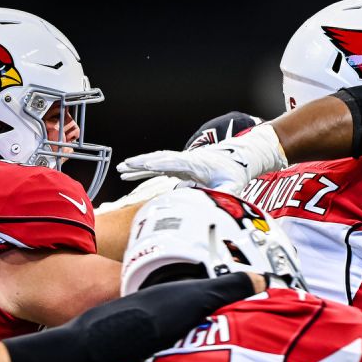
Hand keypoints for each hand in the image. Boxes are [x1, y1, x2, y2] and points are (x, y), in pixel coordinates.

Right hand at [116, 123, 287, 193]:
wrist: (242, 158)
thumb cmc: (237, 171)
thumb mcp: (234, 185)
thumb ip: (225, 194)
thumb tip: (218, 204)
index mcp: (197, 163)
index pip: (174, 162)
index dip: (159, 164)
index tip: (143, 165)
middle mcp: (187, 160)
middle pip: (160, 159)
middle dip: (141, 163)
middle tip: (121, 167)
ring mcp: (183, 161)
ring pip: (157, 161)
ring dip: (139, 165)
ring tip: (120, 170)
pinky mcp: (182, 165)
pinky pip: (160, 165)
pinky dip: (147, 168)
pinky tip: (133, 173)